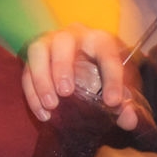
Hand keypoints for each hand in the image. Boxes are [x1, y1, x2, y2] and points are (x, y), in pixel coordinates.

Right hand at [23, 26, 145, 130]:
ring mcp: (51, 43)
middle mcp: (74, 36)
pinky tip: (43, 113)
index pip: (108, 55)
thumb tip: (129, 119)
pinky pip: (27, 70)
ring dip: (41, 78)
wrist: (91, 72)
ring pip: (38, 50)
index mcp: (101, 41)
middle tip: (66, 93)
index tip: (112, 103)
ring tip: (51, 105)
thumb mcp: (122, 92)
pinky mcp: (36, 58)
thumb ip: (128, 106)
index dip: (112, 79)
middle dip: (62, 66)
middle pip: (63, 41)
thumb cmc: (107, 79)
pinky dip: (32, 93)